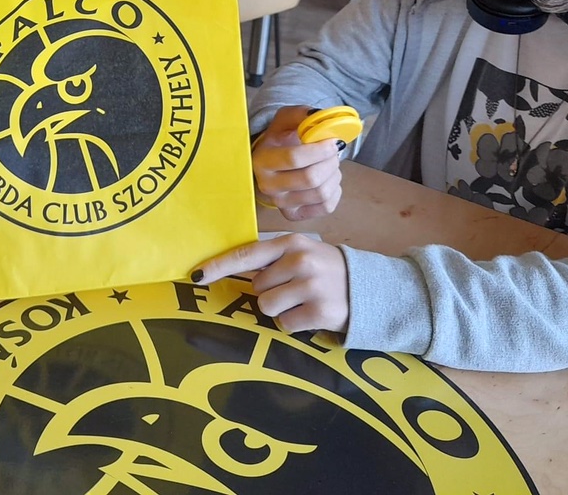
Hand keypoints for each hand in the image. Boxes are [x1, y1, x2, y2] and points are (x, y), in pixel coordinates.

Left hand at [195, 234, 349, 333]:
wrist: (371, 287)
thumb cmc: (327, 269)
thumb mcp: (303, 252)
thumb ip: (272, 259)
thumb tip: (234, 271)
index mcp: (290, 243)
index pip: (246, 255)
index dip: (218, 266)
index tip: (195, 275)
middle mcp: (300, 261)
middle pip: (257, 287)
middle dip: (270, 291)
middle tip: (295, 288)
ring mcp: (310, 286)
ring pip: (266, 307)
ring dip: (280, 309)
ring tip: (303, 301)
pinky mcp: (319, 311)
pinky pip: (285, 324)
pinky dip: (294, 324)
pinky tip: (312, 313)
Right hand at [253, 106, 342, 219]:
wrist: (272, 161)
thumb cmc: (280, 139)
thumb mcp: (285, 120)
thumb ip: (301, 114)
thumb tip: (318, 116)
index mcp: (261, 160)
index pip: (295, 158)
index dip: (320, 149)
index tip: (334, 141)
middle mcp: (267, 186)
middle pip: (311, 178)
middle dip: (330, 162)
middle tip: (334, 152)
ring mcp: (280, 204)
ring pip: (321, 193)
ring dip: (334, 175)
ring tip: (330, 164)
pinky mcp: (294, 215)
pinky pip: (326, 207)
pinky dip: (335, 192)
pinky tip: (328, 180)